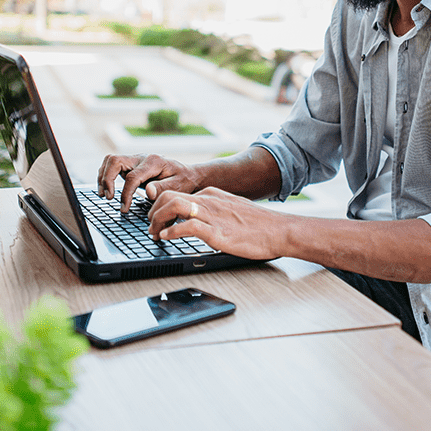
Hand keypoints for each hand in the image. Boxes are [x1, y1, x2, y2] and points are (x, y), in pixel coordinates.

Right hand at [96, 153, 200, 212]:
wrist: (188, 174)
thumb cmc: (184, 181)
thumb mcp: (179, 185)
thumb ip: (163, 188)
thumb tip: (148, 192)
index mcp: (153, 162)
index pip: (132, 176)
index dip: (125, 194)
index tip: (124, 208)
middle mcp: (142, 158)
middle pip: (115, 160)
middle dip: (107, 179)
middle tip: (108, 197)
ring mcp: (135, 160)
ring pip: (111, 160)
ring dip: (103, 176)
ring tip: (105, 195)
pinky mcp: (132, 165)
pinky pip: (113, 165)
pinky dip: (106, 176)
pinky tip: (107, 189)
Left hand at [147, 187, 289, 260]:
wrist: (280, 230)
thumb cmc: (259, 225)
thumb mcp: (231, 210)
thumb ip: (214, 211)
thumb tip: (198, 221)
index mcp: (211, 194)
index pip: (176, 193)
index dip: (160, 206)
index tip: (156, 220)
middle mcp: (209, 200)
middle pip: (168, 195)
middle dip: (153, 212)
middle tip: (150, 228)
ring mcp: (212, 214)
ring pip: (173, 205)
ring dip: (157, 220)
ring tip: (155, 234)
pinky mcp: (217, 231)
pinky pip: (187, 226)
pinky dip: (171, 232)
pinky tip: (167, 238)